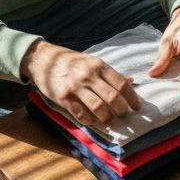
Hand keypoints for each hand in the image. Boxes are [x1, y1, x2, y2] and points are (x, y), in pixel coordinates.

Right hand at [20, 40, 140, 126]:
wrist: (43, 60)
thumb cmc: (70, 61)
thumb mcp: (92, 61)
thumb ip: (110, 73)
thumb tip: (131, 82)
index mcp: (98, 65)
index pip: (121, 84)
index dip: (132, 98)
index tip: (136, 107)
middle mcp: (88, 75)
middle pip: (113, 98)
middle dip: (121, 110)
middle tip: (124, 115)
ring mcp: (75, 87)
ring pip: (99, 108)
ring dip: (107, 118)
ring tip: (109, 120)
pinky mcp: (64, 98)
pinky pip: (81, 114)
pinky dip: (90, 120)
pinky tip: (93, 120)